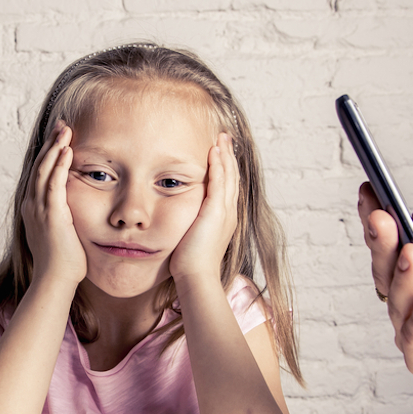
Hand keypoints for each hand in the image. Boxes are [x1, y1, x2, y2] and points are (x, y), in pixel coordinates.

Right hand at [20, 120, 85, 287]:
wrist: (55, 279)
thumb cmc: (61, 261)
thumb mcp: (60, 232)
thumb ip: (63, 216)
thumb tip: (72, 209)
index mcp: (33, 208)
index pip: (39, 174)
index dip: (48, 154)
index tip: (59, 138)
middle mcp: (32, 206)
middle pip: (39, 166)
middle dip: (51, 144)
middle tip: (62, 125)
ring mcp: (39, 210)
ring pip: (44, 171)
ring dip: (55, 148)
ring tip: (65, 130)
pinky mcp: (51, 215)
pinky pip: (54, 184)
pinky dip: (59, 166)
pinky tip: (66, 151)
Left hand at [170, 132, 238, 283]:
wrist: (196, 276)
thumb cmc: (190, 263)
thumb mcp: (192, 238)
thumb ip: (190, 225)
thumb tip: (180, 221)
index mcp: (224, 218)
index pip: (227, 187)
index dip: (225, 168)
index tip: (220, 152)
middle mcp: (229, 213)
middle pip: (232, 177)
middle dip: (228, 156)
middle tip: (225, 138)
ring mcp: (225, 212)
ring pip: (229, 176)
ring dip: (225, 155)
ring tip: (221, 138)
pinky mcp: (217, 212)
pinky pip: (220, 183)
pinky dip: (219, 166)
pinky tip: (214, 152)